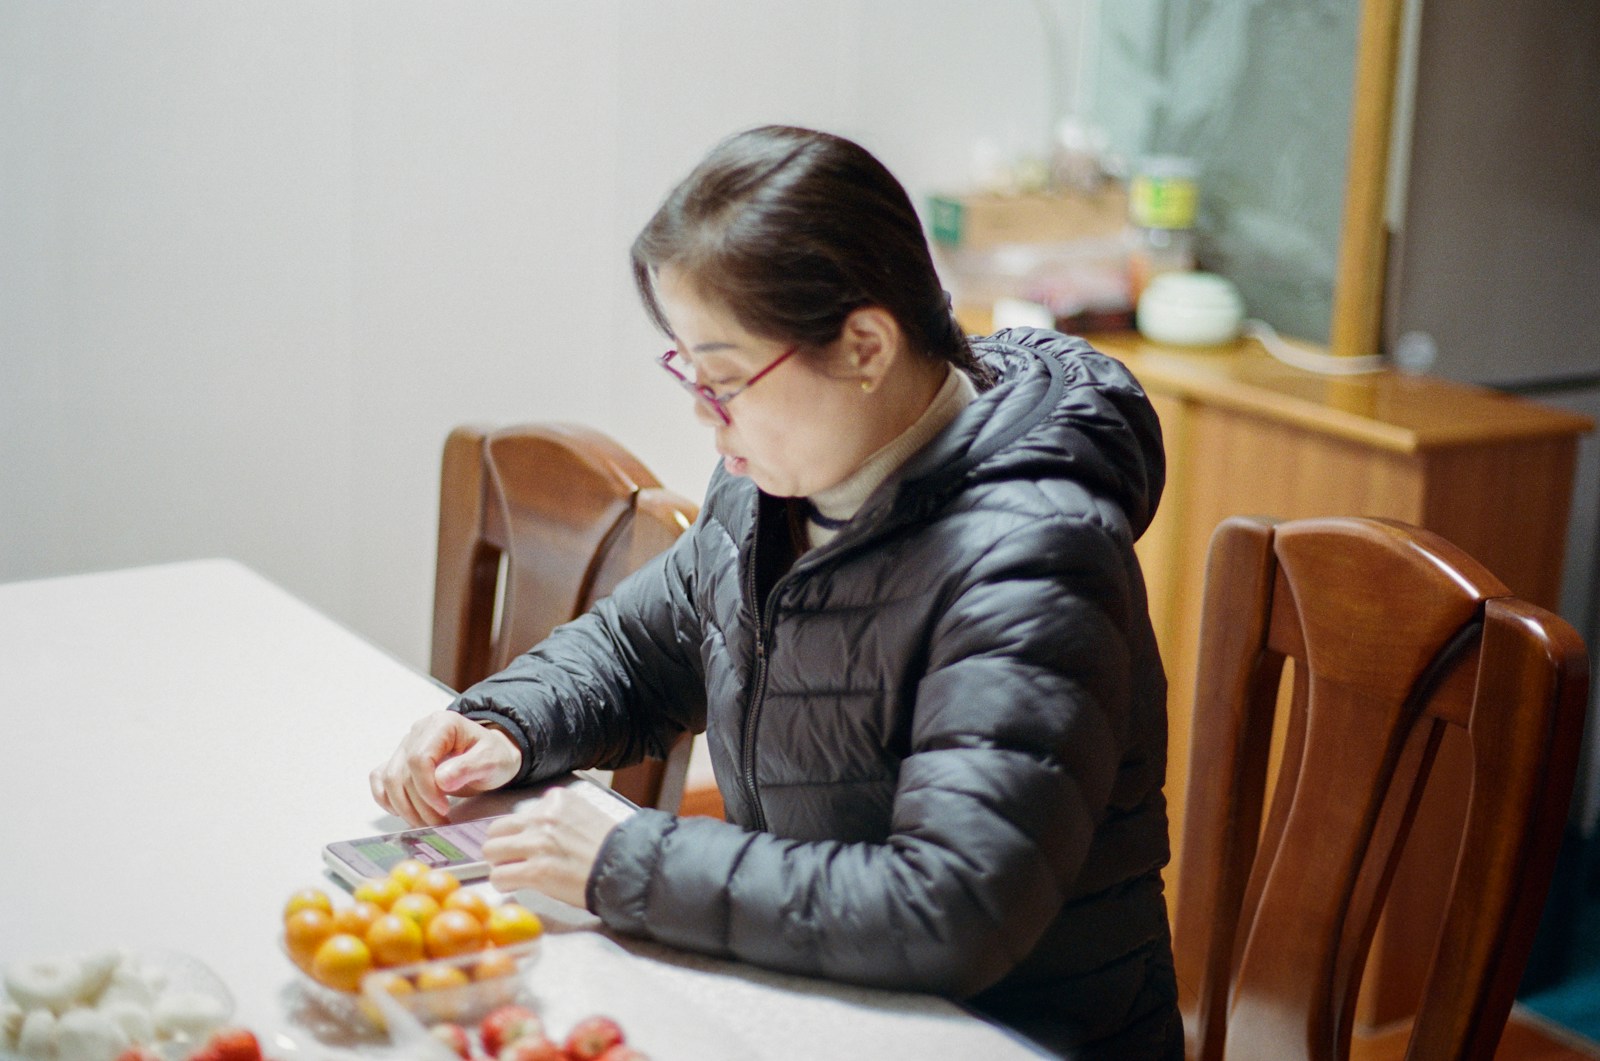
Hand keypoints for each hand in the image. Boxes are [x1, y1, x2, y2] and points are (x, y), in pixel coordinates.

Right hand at [369, 711, 520, 826]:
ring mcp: (406, 745)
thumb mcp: (492, 760)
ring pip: (389, 780)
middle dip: (419, 805)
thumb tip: (441, 780)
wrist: (491, 756)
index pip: (419, 759)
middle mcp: (418, 731)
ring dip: (405, 808)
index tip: (444, 809)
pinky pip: (380, 779)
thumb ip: (469, 767)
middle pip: (402, 773)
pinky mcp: (400, 760)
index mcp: (441, 724)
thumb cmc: (494, 755)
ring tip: (428, 823)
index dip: (427, 789)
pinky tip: (406, 812)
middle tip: (440, 823)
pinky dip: (388, 799)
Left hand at [481, 788, 628, 907]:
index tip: (531, 844)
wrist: (626, 868)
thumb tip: (534, 832)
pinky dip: (503, 883)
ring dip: (500, 863)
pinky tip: (516, 885)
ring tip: (514, 872)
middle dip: (502, 846)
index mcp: (556, 800)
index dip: (522, 833)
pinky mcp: (536, 871)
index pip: (521, 814)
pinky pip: (498, 876)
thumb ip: (557, 818)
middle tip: (513, 859)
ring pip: (491, 850)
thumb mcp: (584, 816)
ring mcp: (538, 844)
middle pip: (497, 829)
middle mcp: (543, 818)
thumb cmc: (610, 848)